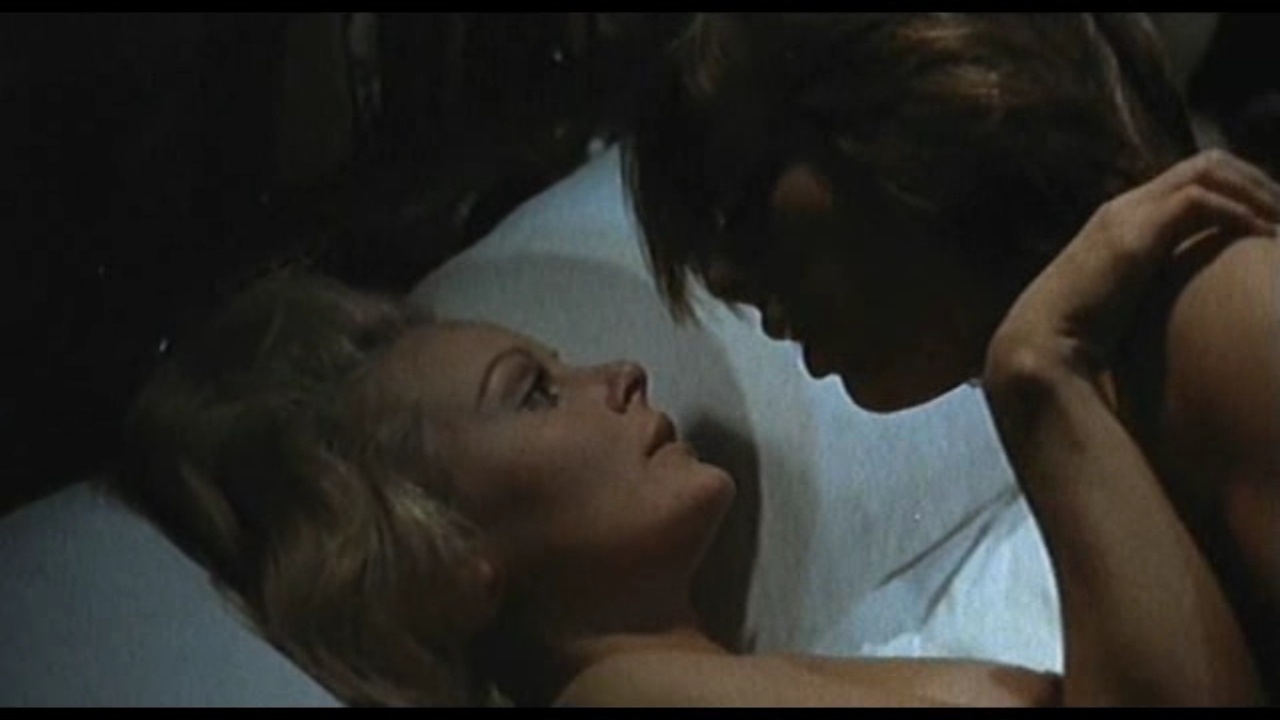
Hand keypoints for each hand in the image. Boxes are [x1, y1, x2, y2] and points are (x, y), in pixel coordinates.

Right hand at [986, 149, 1279, 387]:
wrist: (1040, 347)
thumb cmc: (1079, 340)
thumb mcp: (1123, 305)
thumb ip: (1149, 291)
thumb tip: (1182, 311)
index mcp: (1122, 219)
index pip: (1192, 177)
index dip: (1240, 188)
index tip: (1273, 218)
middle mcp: (1126, 206)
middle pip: (1207, 162)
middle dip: (1257, 181)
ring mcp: (1128, 215)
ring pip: (1208, 171)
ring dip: (1255, 192)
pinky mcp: (1134, 234)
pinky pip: (1200, 201)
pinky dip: (1239, 213)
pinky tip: (1263, 237)